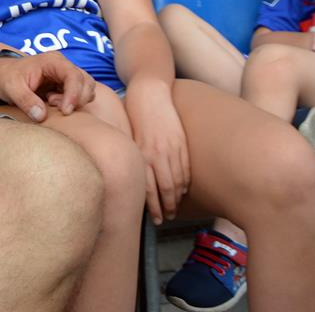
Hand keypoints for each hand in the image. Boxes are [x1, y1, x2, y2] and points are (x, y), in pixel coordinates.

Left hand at [0, 51, 97, 120]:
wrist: (1, 76)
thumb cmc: (5, 77)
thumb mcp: (11, 88)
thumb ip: (26, 101)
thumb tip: (41, 116)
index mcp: (52, 61)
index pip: (73, 75)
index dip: (74, 94)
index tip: (66, 111)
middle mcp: (63, 66)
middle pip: (86, 82)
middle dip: (76, 99)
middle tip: (53, 105)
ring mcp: (65, 75)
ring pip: (86, 89)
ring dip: (75, 101)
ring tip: (51, 103)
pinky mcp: (65, 85)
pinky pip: (79, 95)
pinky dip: (71, 103)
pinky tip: (52, 104)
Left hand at [125, 81, 189, 224]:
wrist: (149, 94)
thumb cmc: (134, 116)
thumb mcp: (129, 138)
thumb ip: (134, 159)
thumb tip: (136, 181)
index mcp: (141, 155)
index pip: (149, 189)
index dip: (153, 207)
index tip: (156, 219)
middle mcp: (156, 155)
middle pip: (164, 189)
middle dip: (167, 207)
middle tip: (167, 219)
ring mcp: (171, 149)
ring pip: (177, 181)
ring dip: (177, 198)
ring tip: (176, 208)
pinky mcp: (181, 142)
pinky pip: (185, 167)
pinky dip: (186, 181)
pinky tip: (184, 189)